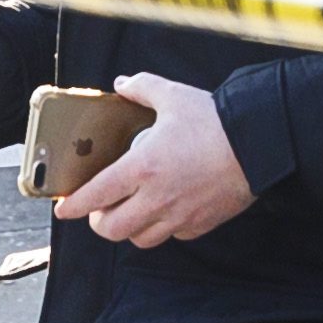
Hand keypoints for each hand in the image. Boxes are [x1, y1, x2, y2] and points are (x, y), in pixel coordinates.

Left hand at [63, 72, 252, 246]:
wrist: (259, 145)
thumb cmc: (216, 122)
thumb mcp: (173, 96)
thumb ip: (142, 88)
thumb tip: (122, 84)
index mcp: (142, 168)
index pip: (94, 196)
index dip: (72, 205)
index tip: (63, 207)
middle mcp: (156, 198)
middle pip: (112, 229)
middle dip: (99, 221)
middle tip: (100, 208)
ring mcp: (178, 216)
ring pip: (140, 238)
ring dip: (129, 228)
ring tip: (131, 211)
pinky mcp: (199, 224)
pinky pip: (172, 235)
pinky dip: (162, 227)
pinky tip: (165, 209)